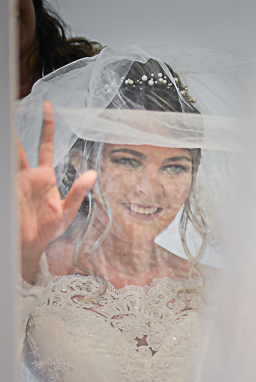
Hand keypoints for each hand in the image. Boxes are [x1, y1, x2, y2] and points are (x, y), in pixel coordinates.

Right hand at [18, 101, 95, 281]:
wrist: (32, 246)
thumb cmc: (49, 229)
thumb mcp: (68, 210)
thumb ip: (79, 191)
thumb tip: (92, 173)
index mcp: (44, 177)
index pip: (44, 145)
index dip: (46, 126)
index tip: (48, 106)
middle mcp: (27, 176)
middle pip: (18, 146)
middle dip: (12, 129)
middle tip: (9, 106)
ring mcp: (15, 183)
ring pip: (10, 156)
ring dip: (8, 143)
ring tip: (7, 128)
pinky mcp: (9, 191)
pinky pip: (7, 173)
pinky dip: (7, 165)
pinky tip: (9, 162)